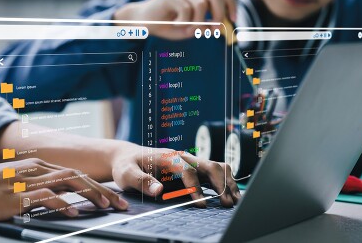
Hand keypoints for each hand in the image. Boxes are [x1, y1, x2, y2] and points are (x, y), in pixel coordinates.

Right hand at [0, 159, 127, 220]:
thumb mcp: (16, 184)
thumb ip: (39, 189)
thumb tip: (63, 201)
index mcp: (37, 166)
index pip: (76, 173)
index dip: (98, 185)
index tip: (114, 198)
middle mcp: (35, 170)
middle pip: (78, 176)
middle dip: (103, 190)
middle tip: (120, 204)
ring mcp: (26, 181)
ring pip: (68, 182)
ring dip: (91, 194)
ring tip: (106, 206)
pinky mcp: (15, 195)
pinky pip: (45, 197)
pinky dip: (63, 204)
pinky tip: (75, 213)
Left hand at [110, 147, 240, 206]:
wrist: (129, 157)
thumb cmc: (128, 165)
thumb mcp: (127, 173)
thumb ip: (141, 181)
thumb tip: (158, 190)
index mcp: (169, 157)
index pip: (188, 170)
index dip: (196, 187)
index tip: (201, 203)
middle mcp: (184, 157)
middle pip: (210, 165)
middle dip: (221, 184)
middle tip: (226, 203)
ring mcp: (191, 162)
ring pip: (218, 167)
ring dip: (228, 182)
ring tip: (234, 200)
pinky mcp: (195, 169)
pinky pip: (216, 172)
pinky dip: (226, 182)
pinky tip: (231, 195)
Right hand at [113, 0, 236, 39]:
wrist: (144, 23)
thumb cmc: (169, 25)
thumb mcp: (192, 28)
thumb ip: (206, 25)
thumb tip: (222, 25)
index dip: (231, 3)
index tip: (233, 19)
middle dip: (219, 13)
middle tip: (214, 29)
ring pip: (201, 4)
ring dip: (199, 22)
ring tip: (190, 30)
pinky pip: (187, 10)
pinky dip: (185, 22)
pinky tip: (176, 25)